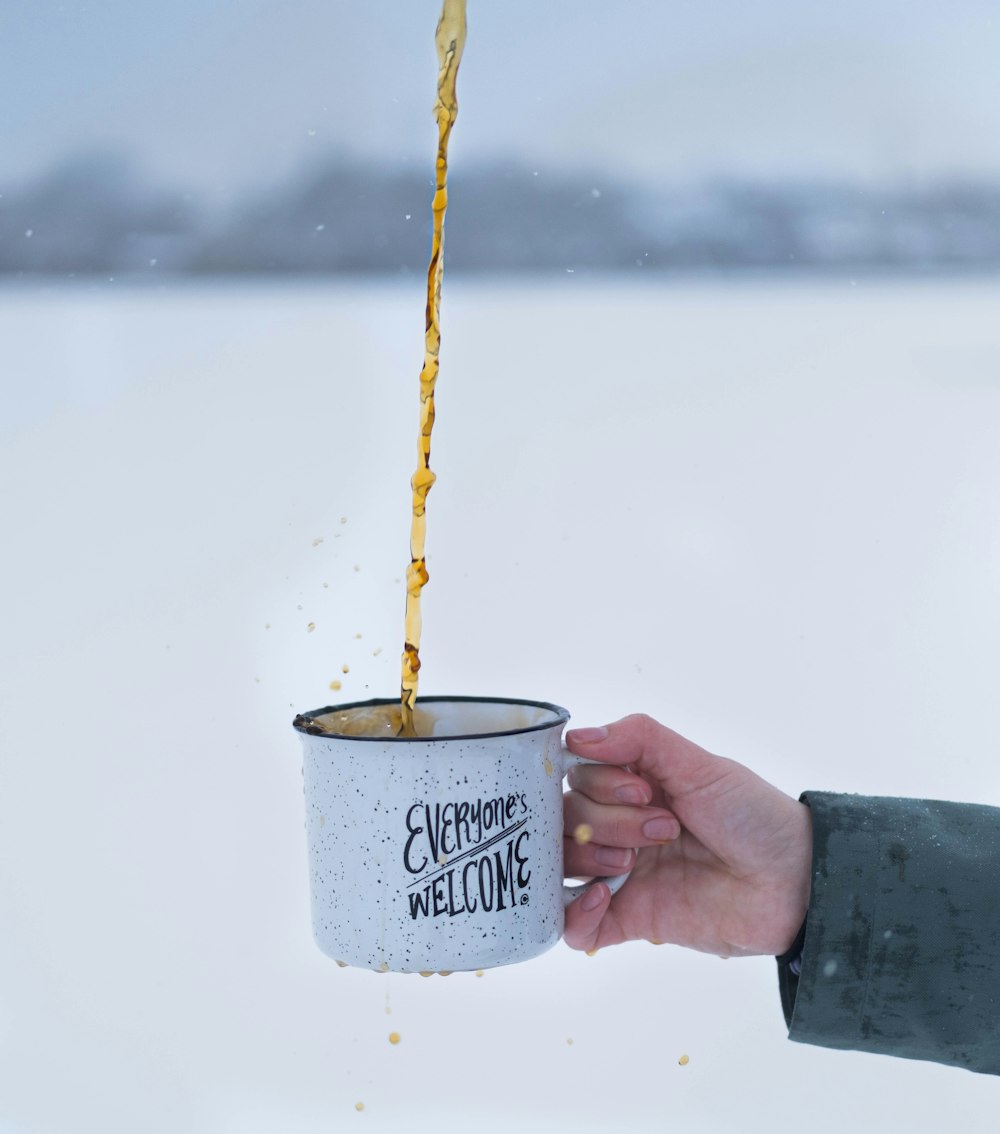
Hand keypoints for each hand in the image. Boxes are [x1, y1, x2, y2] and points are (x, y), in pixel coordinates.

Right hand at [563, 714, 811, 957]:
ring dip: (588, 856)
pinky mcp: (630, 919)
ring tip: (633, 863)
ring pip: (562, 863)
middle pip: (566, 818)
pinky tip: (603, 898)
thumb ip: (638, 739)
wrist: (795, 882)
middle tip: (663, 829)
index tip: (642, 791)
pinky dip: (574, 914)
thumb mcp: (699, 765)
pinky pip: (574, 927)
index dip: (597, 783)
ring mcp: (622, 874)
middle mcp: (620, 826)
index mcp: (633, 786)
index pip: (577, 777)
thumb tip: (574, 735)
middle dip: (605, 821)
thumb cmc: (753, 816)